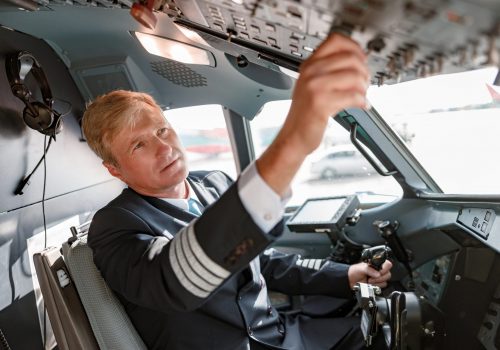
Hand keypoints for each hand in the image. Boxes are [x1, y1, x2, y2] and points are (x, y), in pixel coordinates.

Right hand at [282, 33, 369, 156]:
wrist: (294, 136)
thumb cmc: (305, 114)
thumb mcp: (312, 85)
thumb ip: (329, 71)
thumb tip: (357, 60)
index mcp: (309, 65)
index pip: (336, 40)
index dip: (354, 47)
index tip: (361, 58)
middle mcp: (311, 72)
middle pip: (350, 57)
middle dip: (364, 70)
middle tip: (364, 83)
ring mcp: (315, 87)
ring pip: (355, 76)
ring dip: (364, 87)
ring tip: (361, 95)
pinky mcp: (321, 103)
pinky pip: (353, 95)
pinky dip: (362, 101)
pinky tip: (361, 105)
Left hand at [348, 260, 392, 288]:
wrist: (350, 281)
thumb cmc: (354, 272)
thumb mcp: (361, 268)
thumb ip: (369, 269)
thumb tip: (378, 274)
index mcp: (376, 264)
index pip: (388, 264)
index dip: (385, 269)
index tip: (378, 272)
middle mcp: (379, 270)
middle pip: (388, 274)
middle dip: (379, 277)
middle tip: (371, 277)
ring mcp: (379, 278)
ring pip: (385, 281)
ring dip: (376, 282)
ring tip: (369, 281)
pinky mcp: (378, 284)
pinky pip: (382, 286)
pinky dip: (376, 286)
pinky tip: (370, 284)